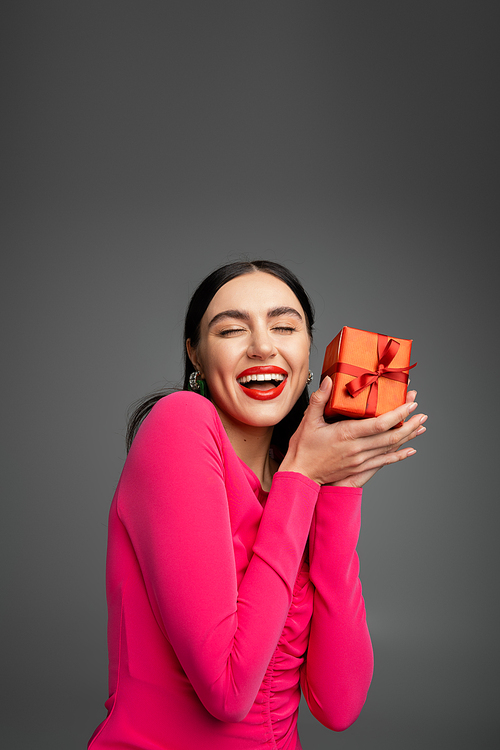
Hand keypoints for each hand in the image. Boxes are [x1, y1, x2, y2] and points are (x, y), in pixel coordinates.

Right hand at [279, 377, 426, 487]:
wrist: (301, 474)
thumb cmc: (303, 448)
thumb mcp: (308, 421)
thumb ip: (320, 399)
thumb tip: (330, 380)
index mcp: (346, 434)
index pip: (379, 423)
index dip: (398, 414)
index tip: (409, 404)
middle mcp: (357, 448)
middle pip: (390, 436)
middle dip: (409, 424)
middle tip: (421, 413)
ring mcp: (360, 460)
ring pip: (390, 448)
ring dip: (408, 437)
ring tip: (421, 427)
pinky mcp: (359, 468)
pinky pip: (384, 461)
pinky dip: (399, 455)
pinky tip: (410, 450)